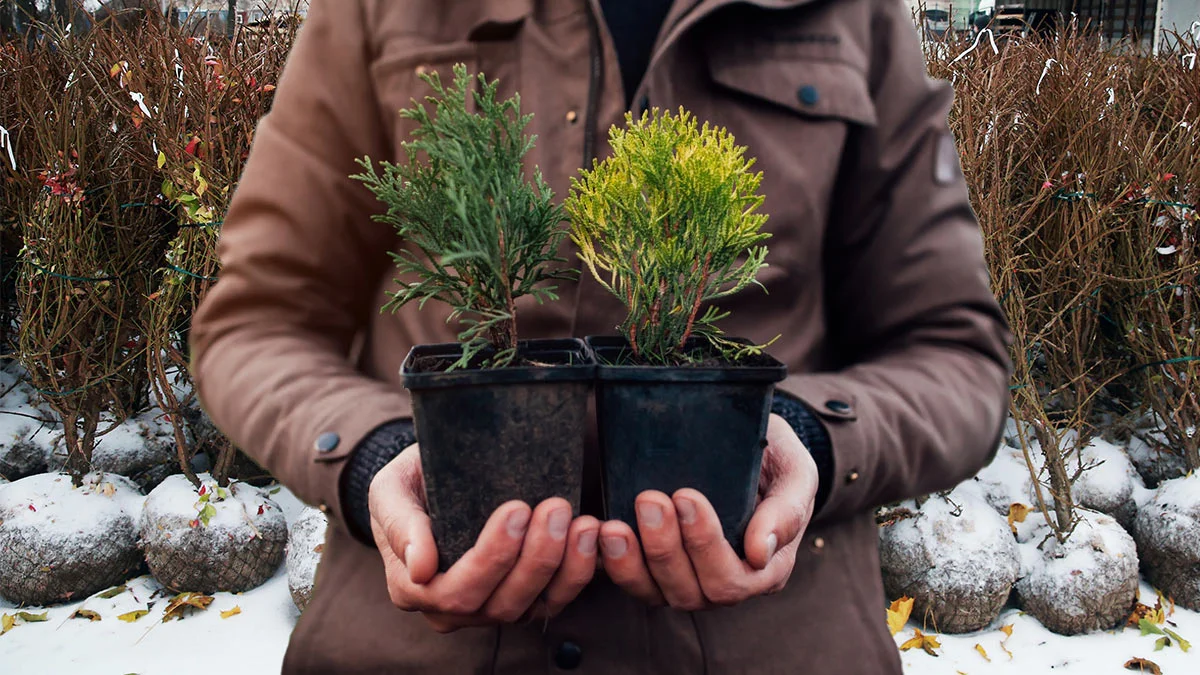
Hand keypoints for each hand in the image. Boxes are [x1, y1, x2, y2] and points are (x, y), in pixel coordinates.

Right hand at [369, 444, 600, 632]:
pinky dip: (579, 571)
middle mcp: (451, 610)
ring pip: (533, 605)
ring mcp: (491, 608)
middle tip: (556, 507)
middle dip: (534, 557)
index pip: (455, 591)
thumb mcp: (391, 489)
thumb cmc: (410, 482)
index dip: (491, 557)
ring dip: (564, 566)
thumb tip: (420, 568)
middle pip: (499, 603)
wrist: (435, 478)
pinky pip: (556, 598)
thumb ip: (399, 523)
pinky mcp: (525, 598)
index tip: (517, 510)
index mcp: (413, 588)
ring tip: (583, 521)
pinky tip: (592, 535)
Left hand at [599, 414, 817, 609]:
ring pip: (654, 592)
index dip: (705, 544)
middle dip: (666, 548)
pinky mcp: (652, 568)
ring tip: (613, 525)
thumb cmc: (773, 458)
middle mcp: (724, 583)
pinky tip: (597, 532)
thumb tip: (760, 552)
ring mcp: (685, 579)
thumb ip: (788, 508)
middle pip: (691, 590)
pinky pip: (628, 580)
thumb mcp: (795, 470)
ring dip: (631, 562)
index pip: (732, 579)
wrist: (741, 441)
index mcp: (764, 568)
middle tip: (649, 499)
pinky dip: (610, 562)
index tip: (685, 495)